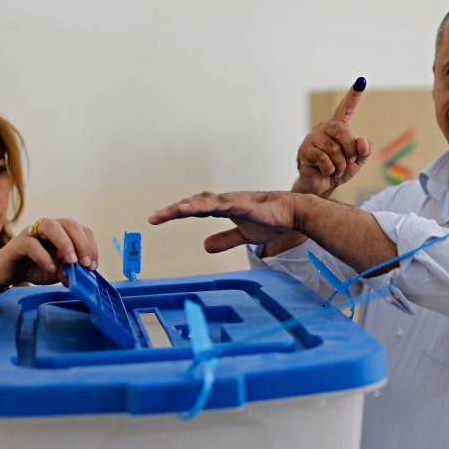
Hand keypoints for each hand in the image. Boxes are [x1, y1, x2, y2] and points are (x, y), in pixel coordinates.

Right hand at [0, 217, 98, 285]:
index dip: (91, 246)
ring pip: (50, 226)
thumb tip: (85, 276)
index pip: (82, 230)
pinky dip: (43, 256)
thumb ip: (71, 271)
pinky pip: (30, 244)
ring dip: (65, 243)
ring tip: (72, 261)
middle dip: (81, 243)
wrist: (7, 272)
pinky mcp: (16, 244)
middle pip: (69, 224)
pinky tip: (50, 268)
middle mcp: (47, 228)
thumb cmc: (35, 267)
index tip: (93, 266)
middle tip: (85, 263)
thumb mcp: (58, 271)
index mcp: (62, 232)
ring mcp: (31, 233)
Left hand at [148, 191, 299, 252]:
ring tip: (168, 213)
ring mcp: (234, 201)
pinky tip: (193, 208)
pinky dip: (206, 206)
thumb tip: (205, 247)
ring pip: (204, 202)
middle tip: (153, 218)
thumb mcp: (244, 235)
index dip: (176, 212)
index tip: (157, 219)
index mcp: (223, 207)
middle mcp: (225, 201)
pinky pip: (222, 204)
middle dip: (173, 210)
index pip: (195, 208)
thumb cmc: (272, 220)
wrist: (295, 214)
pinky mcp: (244, 204)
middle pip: (194, 203)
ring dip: (186, 206)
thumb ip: (225, 240)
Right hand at [295, 77, 370, 196]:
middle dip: (349, 150)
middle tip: (348, 161)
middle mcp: (324, 128)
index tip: (361, 80)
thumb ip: (364, 150)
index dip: (354, 95)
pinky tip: (326, 171)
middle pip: (342, 131)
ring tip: (336, 170)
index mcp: (338, 127)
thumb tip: (361, 140)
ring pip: (334, 149)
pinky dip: (330, 170)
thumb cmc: (340, 170)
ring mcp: (312, 138)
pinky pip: (324, 159)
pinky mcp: (304, 150)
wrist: (322, 186)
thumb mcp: (357, 161)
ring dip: (340, 165)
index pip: (346, 108)